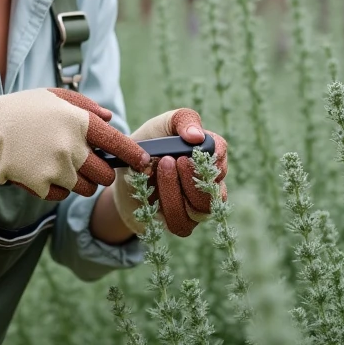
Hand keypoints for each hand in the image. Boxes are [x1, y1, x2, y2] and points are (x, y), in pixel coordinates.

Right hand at [0, 88, 148, 208]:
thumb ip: (86, 107)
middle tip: (90, 164)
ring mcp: (58, 169)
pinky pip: (64, 195)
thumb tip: (111, 118)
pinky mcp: (43, 186)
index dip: (134, 155)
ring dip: (83, 182)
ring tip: (64, 167)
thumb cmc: (22, 110)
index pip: (118, 143)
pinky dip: (60, 188)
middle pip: (105, 174)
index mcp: (79, 121)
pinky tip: (45, 173)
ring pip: (87, 189)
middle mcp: (72, 146)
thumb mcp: (53, 97)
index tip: (143, 162)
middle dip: (102, 172)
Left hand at [112, 108, 228, 236]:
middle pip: (216, 183)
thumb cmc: (148, 145)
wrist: (122, 173)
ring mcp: (198, 204)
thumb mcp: (162, 125)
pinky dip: (167, 207)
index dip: (210, 153)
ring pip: (201, 207)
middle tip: (171, 160)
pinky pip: (182, 223)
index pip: (221, 151)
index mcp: (207, 154)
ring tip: (160, 170)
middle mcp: (209, 180)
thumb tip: (197, 136)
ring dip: (176, 189)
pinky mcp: (182, 222)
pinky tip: (152, 193)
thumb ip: (182, 121)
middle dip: (192, 174)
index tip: (188, 150)